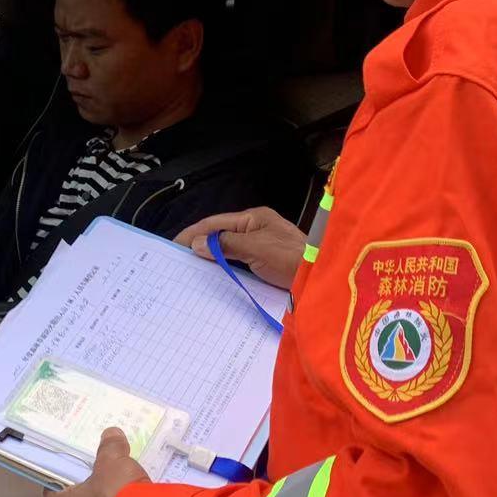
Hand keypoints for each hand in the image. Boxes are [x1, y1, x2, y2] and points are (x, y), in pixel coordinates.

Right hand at [177, 207, 305, 289]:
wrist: (322, 278)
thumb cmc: (292, 259)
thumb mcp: (257, 248)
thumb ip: (226, 244)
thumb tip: (197, 244)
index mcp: (254, 218)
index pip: (216, 223)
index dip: (194, 233)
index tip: (174, 245)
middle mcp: (257, 229)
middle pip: (221, 235)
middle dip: (200, 244)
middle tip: (178, 260)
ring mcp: (262, 246)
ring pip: (229, 249)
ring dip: (212, 257)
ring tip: (191, 268)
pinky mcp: (267, 263)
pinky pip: (239, 262)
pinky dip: (225, 267)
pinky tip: (216, 276)